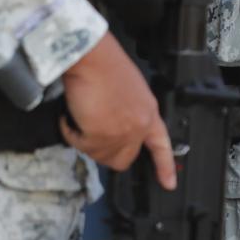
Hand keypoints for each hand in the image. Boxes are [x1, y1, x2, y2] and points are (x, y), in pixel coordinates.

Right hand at [60, 33, 176, 190]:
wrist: (92, 55)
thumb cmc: (106, 63)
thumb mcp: (130, 88)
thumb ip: (129, 111)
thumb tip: (113, 125)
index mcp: (148, 112)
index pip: (161, 145)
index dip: (164, 167)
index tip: (168, 184)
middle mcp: (138, 126)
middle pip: (122, 160)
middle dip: (104, 151)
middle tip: (91, 133)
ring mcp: (120, 133)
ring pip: (98, 155)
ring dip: (84, 139)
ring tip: (80, 114)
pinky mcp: (100, 135)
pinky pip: (79, 144)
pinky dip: (70, 132)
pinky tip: (71, 115)